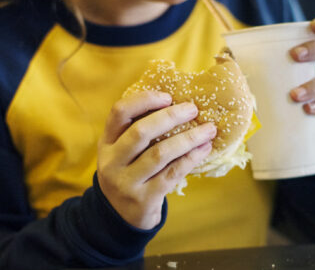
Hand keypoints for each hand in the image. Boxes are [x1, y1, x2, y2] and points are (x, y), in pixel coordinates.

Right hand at [97, 91, 215, 229]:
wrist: (120, 217)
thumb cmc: (129, 173)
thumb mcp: (121, 152)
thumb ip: (137, 130)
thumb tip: (176, 103)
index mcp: (106, 143)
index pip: (119, 112)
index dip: (143, 100)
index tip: (167, 97)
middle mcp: (111, 162)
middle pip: (140, 132)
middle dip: (170, 117)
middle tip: (193, 109)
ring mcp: (126, 182)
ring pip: (160, 153)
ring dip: (188, 139)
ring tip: (208, 129)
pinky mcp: (144, 199)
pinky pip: (172, 174)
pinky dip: (191, 159)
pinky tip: (204, 149)